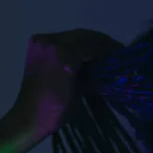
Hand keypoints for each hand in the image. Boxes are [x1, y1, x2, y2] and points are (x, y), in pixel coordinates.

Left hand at [0, 29, 122, 152]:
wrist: (29, 117)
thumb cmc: (57, 110)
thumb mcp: (82, 90)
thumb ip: (94, 73)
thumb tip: (109, 66)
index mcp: (64, 53)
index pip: (93, 43)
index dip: (110, 48)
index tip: (123, 53)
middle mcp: (51, 41)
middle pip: (83, 35)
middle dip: (101, 43)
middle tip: (115, 52)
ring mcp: (42, 42)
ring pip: (73, 36)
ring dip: (89, 43)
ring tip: (103, 53)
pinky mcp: (37, 46)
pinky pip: (62, 40)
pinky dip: (75, 45)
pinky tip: (85, 54)